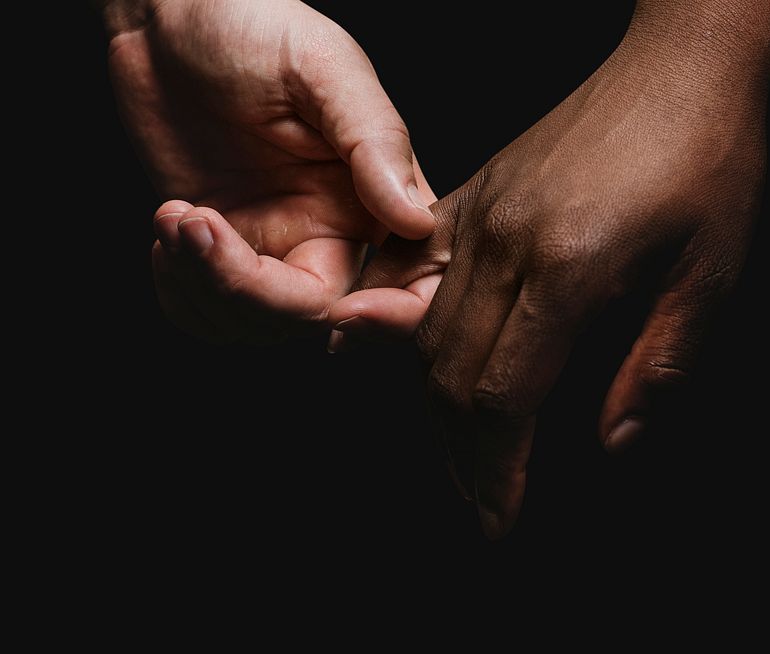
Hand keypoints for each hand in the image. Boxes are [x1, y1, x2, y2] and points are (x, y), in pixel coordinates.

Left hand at [105, 0, 434, 341]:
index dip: (391, 319)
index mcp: (376, 195)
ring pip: (257, 324)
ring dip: (202, 287)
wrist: (168, 16)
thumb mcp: (323, 68)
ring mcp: (272, 245)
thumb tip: (416, 222)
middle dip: (248, 292)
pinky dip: (181, 294)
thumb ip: (375, 142)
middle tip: (197, 226)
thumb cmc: (253, 24)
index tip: (342, 314)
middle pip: (316, 316)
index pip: (414, 282)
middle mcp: (331, 231)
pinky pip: (210, 314)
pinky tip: (170, 232)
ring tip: (176, 217)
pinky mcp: (220, 249)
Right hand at [330, 1, 769, 536]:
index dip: (499, 468)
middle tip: (480, 505)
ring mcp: (480, 215)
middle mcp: (505, 244)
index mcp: (567, 268)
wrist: (677, 66)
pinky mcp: (474, 194)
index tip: (502, 516)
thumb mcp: (713, 271)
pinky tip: (394, 359)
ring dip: (436, 408)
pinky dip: (404, 330)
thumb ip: (661, 363)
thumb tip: (616, 445)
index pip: (504, 397)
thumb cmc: (707, 160)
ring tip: (458, 456)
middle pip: (450, 377)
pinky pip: (418, 274)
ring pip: (426, 335)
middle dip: (462, 456)